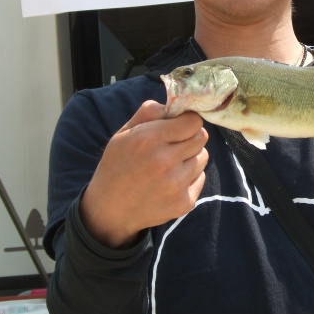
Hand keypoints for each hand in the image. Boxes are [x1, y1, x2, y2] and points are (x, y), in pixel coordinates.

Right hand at [80, 100, 208, 247]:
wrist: (110, 210)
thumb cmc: (117, 166)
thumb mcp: (123, 134)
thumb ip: (148, 113)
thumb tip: (173, 103)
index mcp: (149, 139)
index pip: (193, 121)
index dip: (187, 121)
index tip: (179, 126)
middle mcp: (165, 162)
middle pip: (201, 137)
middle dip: (189, 138)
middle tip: (174, 145)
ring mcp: (176, 184)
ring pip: (203, 157)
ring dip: (190, 157)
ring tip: (170, 165)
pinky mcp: (184, 202)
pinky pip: (200, 177)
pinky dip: (190, 177)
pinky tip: (170, 181)